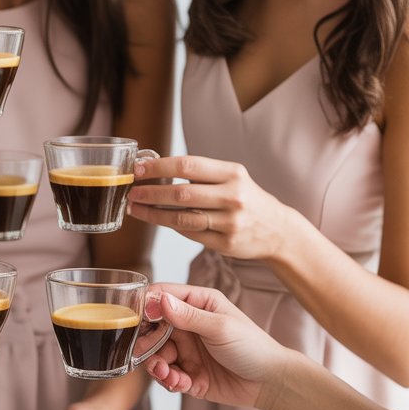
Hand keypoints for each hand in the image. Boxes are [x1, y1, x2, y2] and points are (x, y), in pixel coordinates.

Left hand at [127, 155, 286, 259]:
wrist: (278, 229)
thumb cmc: (246, 198)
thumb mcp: (232, 177)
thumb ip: (200, 174)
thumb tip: (155, 168)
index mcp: (232, 173)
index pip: (188, 166)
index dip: (159, 167)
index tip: (138, 169)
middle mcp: (232, 196)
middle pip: (181, 194)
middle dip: (150, 192)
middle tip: (131, 191)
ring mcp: (230, 222)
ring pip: (182, 218)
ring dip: (153, 213)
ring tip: (135, 207)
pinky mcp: (226, 244)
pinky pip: (190, 233)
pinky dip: (170, 226)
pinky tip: (156, 219)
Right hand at [141, 283, 286, 404]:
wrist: (270, 383)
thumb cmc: (252, 347)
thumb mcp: (220, 327)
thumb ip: (187, 315)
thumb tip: (158, 300)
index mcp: (199, 304)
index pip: (163, 296)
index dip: (146, 305)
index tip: (134, 318)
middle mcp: (190, 325)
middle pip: (154, 328)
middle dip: (147, 343)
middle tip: (145, 354)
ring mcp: (188, 350)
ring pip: (158, 354)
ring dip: (157, 365)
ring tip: (166, 374)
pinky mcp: (189, 373)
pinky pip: (168, 375)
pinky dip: (169, 380)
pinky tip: (179, 383)